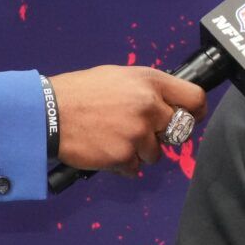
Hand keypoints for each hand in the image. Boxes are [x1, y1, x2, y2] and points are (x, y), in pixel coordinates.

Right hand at [47, 66, 206, 173]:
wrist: (48, 114)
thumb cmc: (80, 92)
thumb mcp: (119, 77)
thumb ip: (147, 89)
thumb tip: (166, 104)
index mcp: (150, 82)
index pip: (195, 99)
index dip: (196, 111)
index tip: (192, 118)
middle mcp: (149, 106)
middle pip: (179, 130)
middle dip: (162, 135)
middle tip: (141, 132)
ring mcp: (138, 133)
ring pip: (156, 153)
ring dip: (139, 151)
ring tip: (114, 138)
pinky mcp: (124, 156)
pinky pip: (135, 168)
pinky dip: (122, 164)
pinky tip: (105, 149)